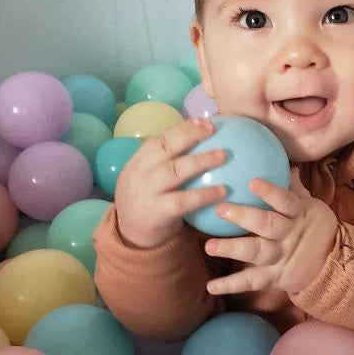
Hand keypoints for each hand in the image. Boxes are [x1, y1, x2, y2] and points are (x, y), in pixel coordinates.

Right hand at [115, 118, 227, 248]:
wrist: (130, 233)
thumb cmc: (149, 199)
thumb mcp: (149, 176)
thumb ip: (166, 161)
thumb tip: (200, 139)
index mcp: (140, 160)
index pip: (160, 138)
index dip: (182, 128)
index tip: (203, 121)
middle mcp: (141, 172)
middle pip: (165, 148)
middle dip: (189, 135)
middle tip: (213, 128)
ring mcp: (148, 192)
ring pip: (174, 171)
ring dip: (200, 161)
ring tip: (223, 155)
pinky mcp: (158, 212)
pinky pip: (184, 201)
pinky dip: (204, 194)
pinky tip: (223, 191)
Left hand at [204, 168, 337, 294]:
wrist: (333, 264)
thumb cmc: (316, 228)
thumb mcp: (311, 206)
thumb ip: (295, 188)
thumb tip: (288, 164)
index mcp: (299, 214)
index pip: (286, 201)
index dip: (270, 192)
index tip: (252, 182)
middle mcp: (289, 235)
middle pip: (268, 225)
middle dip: (244, 217)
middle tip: (221, 210)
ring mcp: (281, 257)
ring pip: (257, 252)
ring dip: (232, 249)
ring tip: (209, 246)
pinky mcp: (275, 277)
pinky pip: (252, 281)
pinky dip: (231, 285)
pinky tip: (211, 286)